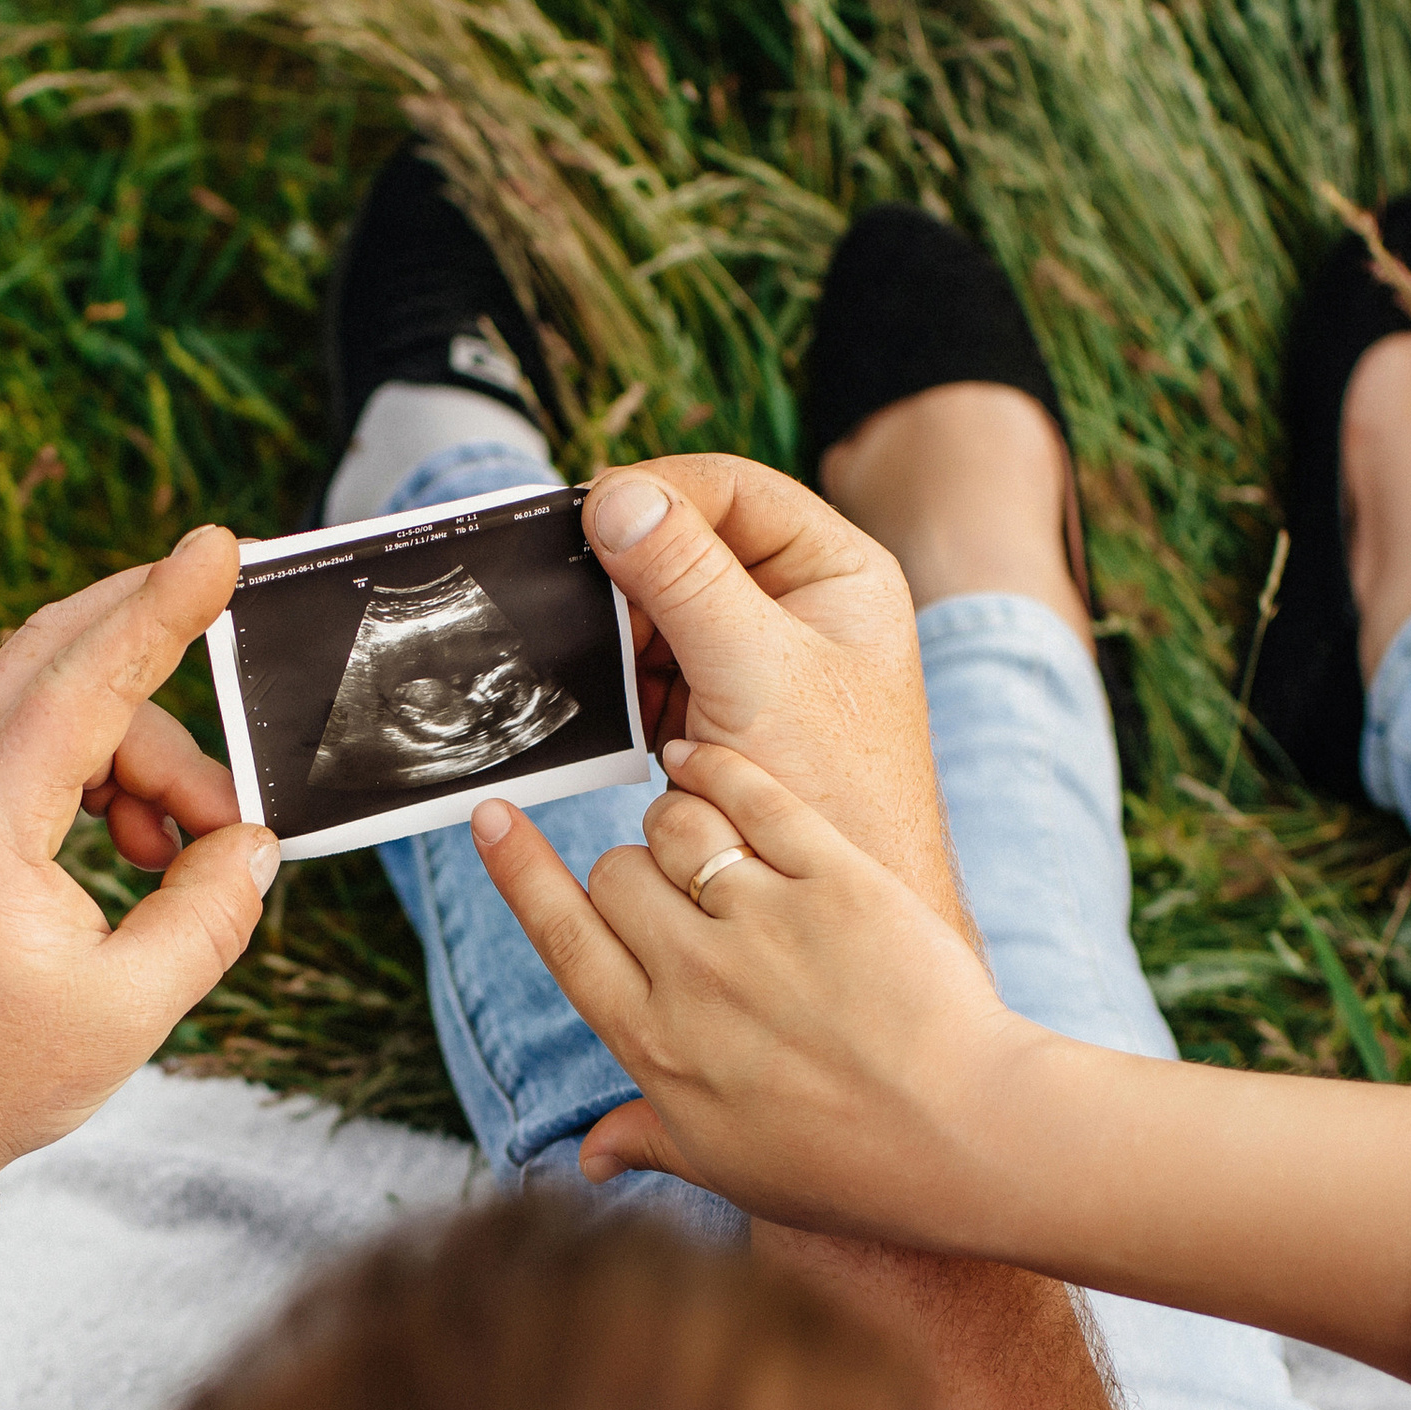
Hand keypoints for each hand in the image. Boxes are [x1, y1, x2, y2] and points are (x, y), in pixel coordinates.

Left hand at [0, 525, 277, 1179]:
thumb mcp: (129, 1009)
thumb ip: (208, 913)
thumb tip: (256, 844)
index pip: (84, 682)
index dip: (161, 610)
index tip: (219, 548)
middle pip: (58, 650)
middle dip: (151, 626)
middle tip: (232, 599)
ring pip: (66, 704)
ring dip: (151, 751)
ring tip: (190, 852)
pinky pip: (49, 746)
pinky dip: (114, 774)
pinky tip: (147, 849)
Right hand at [475, 738, 1046, 1245]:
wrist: (969, 1141)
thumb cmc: (849, 1167)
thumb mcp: (728, 1167)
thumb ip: (650, 1138)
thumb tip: (588, 1158)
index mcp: (654, 1043)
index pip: (560, 935)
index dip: (517, 871)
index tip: (490, 816)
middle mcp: (694, 975)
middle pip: (614, 874)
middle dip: (628, 871)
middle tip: (672, 889)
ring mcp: (764, 921)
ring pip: (675, 825)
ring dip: (679, 820)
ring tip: (705, 836)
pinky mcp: (835, 879)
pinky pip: (754, 796)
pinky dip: (720, 766)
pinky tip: (707, 756)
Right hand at [583, 454, 963, 927]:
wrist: (834, 920)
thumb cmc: (835, 791)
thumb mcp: (757, 671)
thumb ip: (686, 579)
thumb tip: (615, 497)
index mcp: (836, 571)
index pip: (734, 490)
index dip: (660, 493)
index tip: (589, 515)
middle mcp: (797, 603)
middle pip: (685, 543)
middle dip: (627, 569)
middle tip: (574, 591)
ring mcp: (751, 658)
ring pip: (656, 607)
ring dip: (617, 628)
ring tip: (590, 655)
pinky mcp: (713, 708)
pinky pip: (646, 666)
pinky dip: (616, 676)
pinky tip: (602, 699)